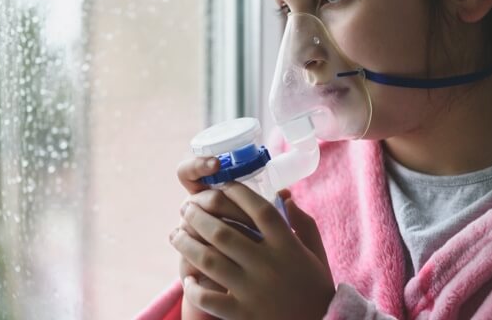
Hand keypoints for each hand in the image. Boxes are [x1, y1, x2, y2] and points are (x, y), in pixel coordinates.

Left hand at [171, 182, 334, 319]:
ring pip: (209, 260)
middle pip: (224, 232)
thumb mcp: (316, 253)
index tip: (220, 185)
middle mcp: (269, 265)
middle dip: (198, 216)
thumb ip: (302, 223)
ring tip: (176, 235)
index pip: (259, 209)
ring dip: (187, 244)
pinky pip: (208, 298)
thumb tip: (283, 195)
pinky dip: (193, 287)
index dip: (237, 193)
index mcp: (288, 246)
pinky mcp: (242, 315)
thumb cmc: (315, 289)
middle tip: (186, 209)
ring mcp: (254, 291)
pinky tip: (188, 278)